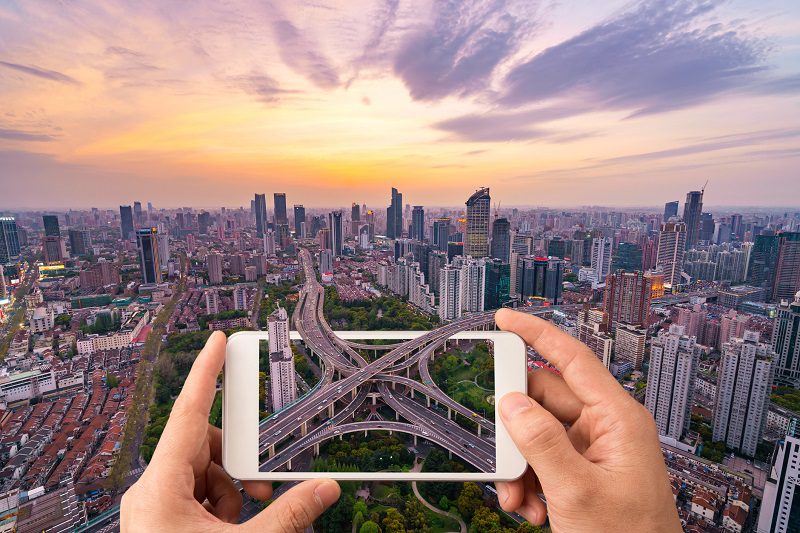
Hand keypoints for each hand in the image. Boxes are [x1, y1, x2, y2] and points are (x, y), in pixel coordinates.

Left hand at [121, 331, 340, 531]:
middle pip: (203, 446)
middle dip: (239, 462)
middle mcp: (152, 493)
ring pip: (202, 472)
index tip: (217, 341)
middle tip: (261, 488)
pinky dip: (222, 503)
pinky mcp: (162, 524)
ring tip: (248, 518)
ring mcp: (155, 509)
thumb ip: (289, 514)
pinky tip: (235, 526)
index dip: (206, 374)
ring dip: (233, 488)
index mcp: (160, 489)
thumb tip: (325, 488)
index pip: (190, 414)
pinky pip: (197, 494)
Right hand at [493, 309, 680, 531]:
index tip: (507, 319)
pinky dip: (527, 480)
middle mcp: (604, 427)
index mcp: (617, 419)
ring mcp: (591, 450)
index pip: (573, 359)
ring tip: (519, 496)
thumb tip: (513, 404)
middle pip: (544, 400)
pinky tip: (531, 506)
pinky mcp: (579, 470)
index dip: (538, 333)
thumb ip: (542, 443)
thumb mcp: (578, 491)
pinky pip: (540, 458)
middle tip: (502, 450)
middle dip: (516, 429)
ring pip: (536, 433)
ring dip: (519, 464)